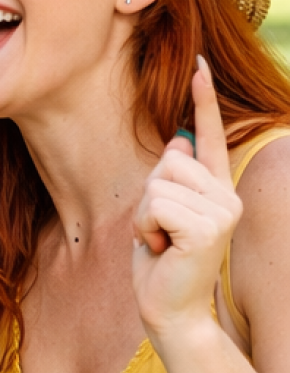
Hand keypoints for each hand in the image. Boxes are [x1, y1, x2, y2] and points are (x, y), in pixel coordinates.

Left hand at [134, 56, 240, 336]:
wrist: (172, 309)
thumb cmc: (161, 263)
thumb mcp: (160, 214)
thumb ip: (170, 181)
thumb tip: (177, 141)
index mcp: (215, 189)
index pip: (208, 136)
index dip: (203, 98)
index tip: (198, 62)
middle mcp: (226, 195)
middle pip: (167, 161)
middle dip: (149, 197)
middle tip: (159, 232)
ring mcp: (223, 210)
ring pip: (159, 184)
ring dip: (146, 216)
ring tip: (161, 241)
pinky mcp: (209, 228)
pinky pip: (156, 206)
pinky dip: (146, 229)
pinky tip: (161, 249)